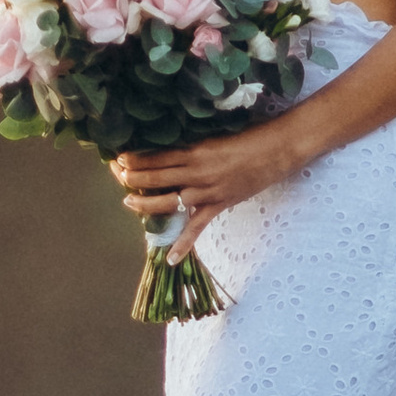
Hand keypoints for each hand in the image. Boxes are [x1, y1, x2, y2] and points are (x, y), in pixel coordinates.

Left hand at [113, 122, 304, 263]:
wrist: (277, 149)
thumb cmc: (250, 138)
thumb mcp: (216, 136)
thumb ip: (195, 145)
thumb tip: (175, 149)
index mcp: (195, 149)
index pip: (157, 156)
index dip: (136, 158)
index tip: (120, 158)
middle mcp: (196, 170)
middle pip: (157, 176)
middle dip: (134, 177)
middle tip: (118, 176)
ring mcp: (207, 190)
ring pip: (169, 201)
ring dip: (146, 203)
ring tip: (129, 202)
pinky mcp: (219, 204)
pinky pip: (196, 227)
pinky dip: (183, 244)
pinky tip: (169, 258)